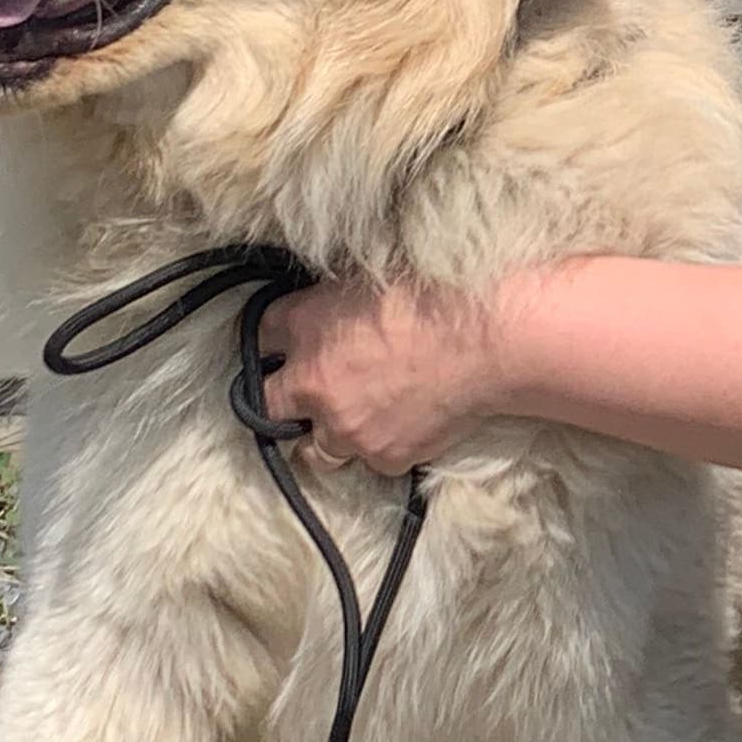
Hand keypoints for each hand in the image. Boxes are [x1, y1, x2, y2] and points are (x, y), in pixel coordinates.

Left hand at [256, 276, 507, 475]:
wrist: (483, 340)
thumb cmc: (431, 296)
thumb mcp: (361, 280)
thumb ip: (324, 303)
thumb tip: (307, 313)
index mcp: (304, 333)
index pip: (258, 343)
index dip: (269, 346)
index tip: (279, 350)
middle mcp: (314, 389)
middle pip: (268, 409)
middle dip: (283, 403)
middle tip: (304, 394)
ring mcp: (347, 431)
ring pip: (316, 452)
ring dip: (325, 437)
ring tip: (349, 422)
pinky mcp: (384, 458)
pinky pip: (370, 462)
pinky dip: (379, 448)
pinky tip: (400, 426)